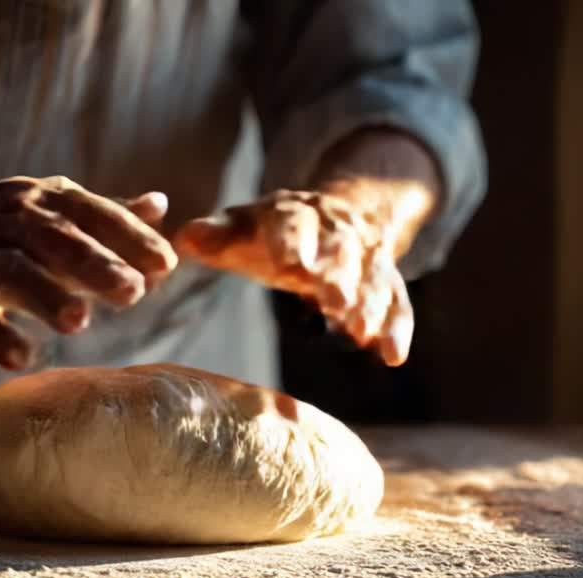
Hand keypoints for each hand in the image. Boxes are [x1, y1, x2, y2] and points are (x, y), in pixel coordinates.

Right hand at [0, 175, 174, 369]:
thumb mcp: (51, 213)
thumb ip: (106, 217)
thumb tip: (162, 208)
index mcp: (46, 202)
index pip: (93, 214)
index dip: (129, 237)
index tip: (165, 264)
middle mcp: (11, 222)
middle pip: (56, 241)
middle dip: (95, 264)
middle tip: (133, 291)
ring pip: (11, 273)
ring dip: (44, 295)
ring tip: (79, 322)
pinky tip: (20, 358)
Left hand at [175, 177, 433, 365]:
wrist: (335, 215)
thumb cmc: (274, 231)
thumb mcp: (244, 228)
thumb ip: (216, 236)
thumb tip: (185, 238)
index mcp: (294, 214)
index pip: (293, 223)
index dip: (292, 243)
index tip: (290, 264)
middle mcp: (336, 231)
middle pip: (341, 251)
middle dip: (339, 277)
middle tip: (334, 305)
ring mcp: (366, 257)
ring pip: (374, 277)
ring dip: (370, 305)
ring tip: (363, 334)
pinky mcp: (387, 281)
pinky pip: (398, 302)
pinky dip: (398, 329)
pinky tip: (394, 357)